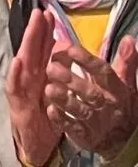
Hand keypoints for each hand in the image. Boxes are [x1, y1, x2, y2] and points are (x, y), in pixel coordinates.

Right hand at [7, 8, 65, 165]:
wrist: (35, 144)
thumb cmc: (44, 118)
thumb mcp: (54, 94)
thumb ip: (57, 74)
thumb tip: (62, 50)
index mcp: (39, 75)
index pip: (42, 50)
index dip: (45, 32)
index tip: (49, 14)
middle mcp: (29, 78)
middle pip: (32, 51)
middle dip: (36, 31)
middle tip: (40, 11)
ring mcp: (21, 89)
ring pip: (23, 63)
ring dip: (27, 44)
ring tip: (31, 27)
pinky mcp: (17, 104)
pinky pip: (14, 87)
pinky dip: (14, 74)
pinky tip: (17, 61)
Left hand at [45, 36, 137, 158]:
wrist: (122, 139)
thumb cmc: (120, 104)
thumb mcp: (125, 83)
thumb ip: (125, 62)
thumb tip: (128, 38)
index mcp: (116, 90)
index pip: (104, 73)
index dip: (88, 60)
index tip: (70, 49)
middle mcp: (107, 105)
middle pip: (91, 92)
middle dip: (71, 80)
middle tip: (51, 67)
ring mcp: (96, 122)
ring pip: (81, 110)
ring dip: (64, 99)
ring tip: (49, 88)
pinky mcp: (85, 136)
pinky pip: (73, 128)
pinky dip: (61, 119)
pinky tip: (50, 109)